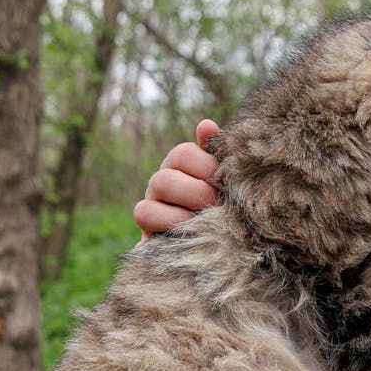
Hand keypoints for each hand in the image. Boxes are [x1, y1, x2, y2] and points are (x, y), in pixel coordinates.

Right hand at [134, 119, 222, 241]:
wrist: (212, 246)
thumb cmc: (223, 207)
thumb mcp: (225, 181)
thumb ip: (218, 153)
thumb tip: (205, 124)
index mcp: (184, 163)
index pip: (185, 152)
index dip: (206, 166)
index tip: (225, 182)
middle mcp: (164, 177)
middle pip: (172, 164)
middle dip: (200, 187)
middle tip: (219, 203)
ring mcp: (152, 200)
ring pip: (159, 183)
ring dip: (188, 201)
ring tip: (208, 217)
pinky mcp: (146, 226)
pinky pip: (144, 212)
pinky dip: (169, 220)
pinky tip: (190, 230)